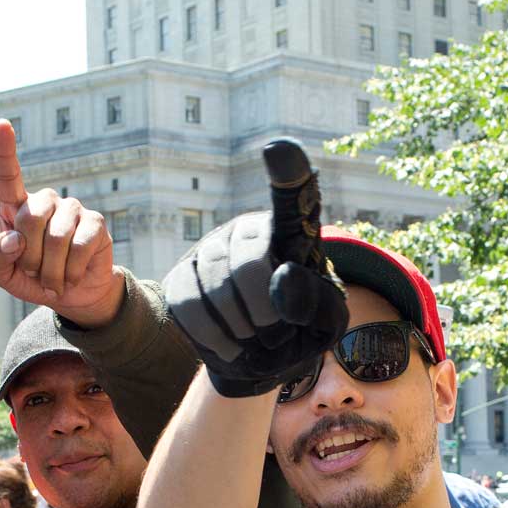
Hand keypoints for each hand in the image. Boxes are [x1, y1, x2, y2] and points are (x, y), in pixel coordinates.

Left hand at [0, 118, 122, 326]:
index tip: (2, 124)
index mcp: (16, 208)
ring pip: (55, 238)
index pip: (7, 176)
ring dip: (51, 271)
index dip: (3, 150)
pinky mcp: (95, 222)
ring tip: (54, 279)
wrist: (72, 295)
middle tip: (36, 273)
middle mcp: (44, 201)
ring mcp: (72, 209)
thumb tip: (15, 240)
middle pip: (30, 218)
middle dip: (30, 257)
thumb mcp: (3, 274)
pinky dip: (72, 272)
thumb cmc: (32, 278)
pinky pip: (79, 248)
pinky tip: (72, 275)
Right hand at [161, 138, 348, 396]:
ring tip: (258, 341)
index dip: (287, 173)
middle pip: (249, 264)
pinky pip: (188, 305)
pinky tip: (233, 346)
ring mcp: (208, 248)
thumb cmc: (300, 330)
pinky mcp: (180, 276)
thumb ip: (315, 301)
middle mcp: (247, 228)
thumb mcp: (326, 322)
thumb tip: (282, 280)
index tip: (280, 148)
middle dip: (265, 312)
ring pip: (214, 286)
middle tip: (279, 336)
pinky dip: (215, 337)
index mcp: (292, 231)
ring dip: (242, 328)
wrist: (260, 358)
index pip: (293, 196)